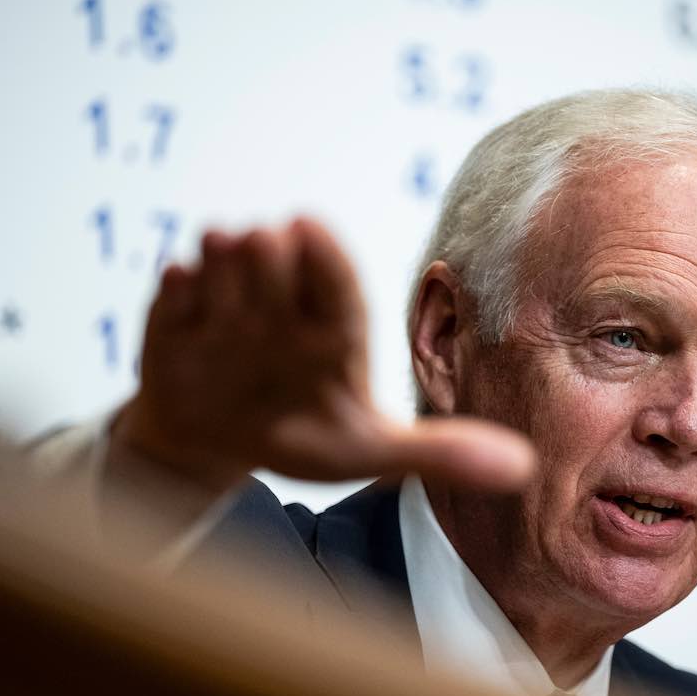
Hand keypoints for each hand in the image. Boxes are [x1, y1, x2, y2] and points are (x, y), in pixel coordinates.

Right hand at [113, 218, 533, 492]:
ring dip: (222, 261)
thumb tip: (524, 468)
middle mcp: (281, 306)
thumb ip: (439, 452)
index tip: (311, 227)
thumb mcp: (369, 451)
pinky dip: (174, 293)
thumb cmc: (301, 433)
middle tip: (263, 239)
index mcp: (333, 327)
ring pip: (225, 270)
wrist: (217, 443)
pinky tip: (176, 279)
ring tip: (220, 242)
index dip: (325, 261)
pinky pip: (172, 298)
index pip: (336, 287)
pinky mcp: (175, 321)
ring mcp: (224, 309)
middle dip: (271, 258)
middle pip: (278, 267)